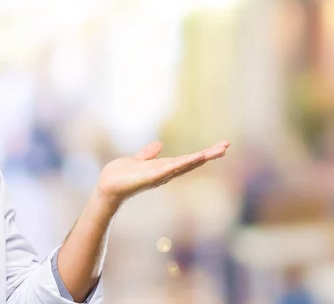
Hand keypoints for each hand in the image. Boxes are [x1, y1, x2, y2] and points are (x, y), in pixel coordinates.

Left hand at [96, 140, 229, 206]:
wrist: (107, 187)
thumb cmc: (121, 176)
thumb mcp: (138, 160)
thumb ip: (148, 154)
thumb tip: (159, 145)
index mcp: (164, 168)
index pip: (188, 159)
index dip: (204, 153)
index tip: (221, 146)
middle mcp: (165, 173)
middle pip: (191, 162)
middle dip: (209, 154)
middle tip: (226, 146)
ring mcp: (159, 175)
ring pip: (183, 165)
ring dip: (199, 158)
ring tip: (215, 150)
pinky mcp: (149, 177)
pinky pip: (167, 170)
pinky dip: (179, 165)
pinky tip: (191, 158)